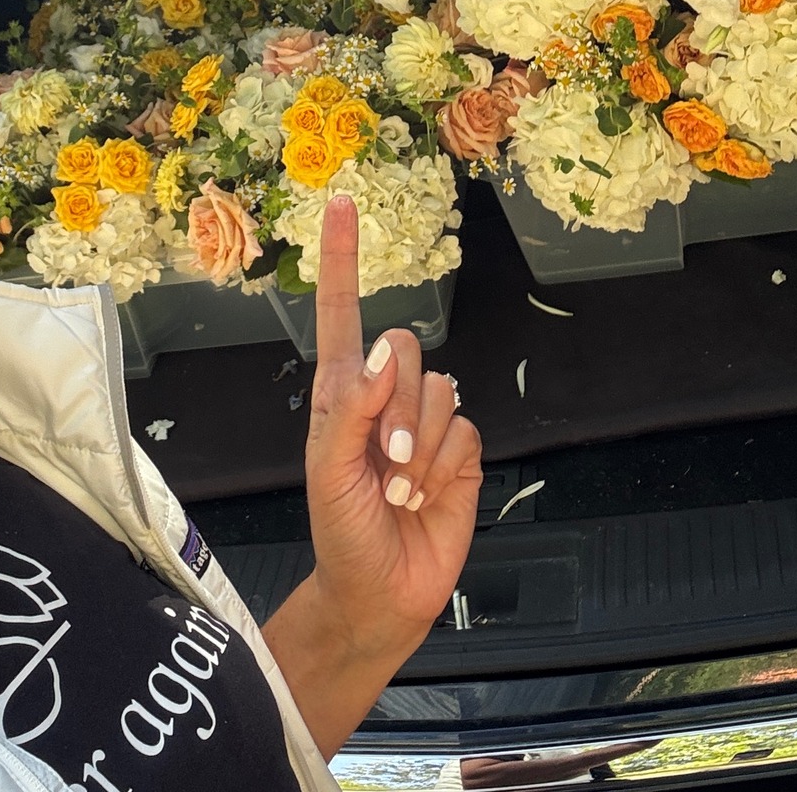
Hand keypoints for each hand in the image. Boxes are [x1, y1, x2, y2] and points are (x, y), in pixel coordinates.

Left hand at [305, 193, 481, 658]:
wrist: (381, 593)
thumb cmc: (341, 530)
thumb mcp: (329, 471)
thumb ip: (352, 407)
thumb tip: (383, 350)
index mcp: (341, 391)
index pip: (344, 312)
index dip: (345, 258)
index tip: (342, 203)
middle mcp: (385, 396)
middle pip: (406, 347)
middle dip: (396, 405)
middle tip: (384, 459)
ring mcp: (426, 421)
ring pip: (442, 388)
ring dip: (420, 443)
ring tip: (400, 486)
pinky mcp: (461, 451)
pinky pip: (467, 428)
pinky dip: (445, 463)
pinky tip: (426, 494)